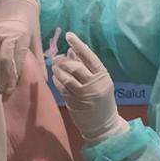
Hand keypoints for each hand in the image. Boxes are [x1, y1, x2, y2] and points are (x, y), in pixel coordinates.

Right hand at [0, 0, 40, 96]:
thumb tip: (44, 80)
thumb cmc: (29, 23)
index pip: (17, 60)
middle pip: (3, 59)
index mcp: (22, 37)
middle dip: (1, 77)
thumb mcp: (36, 39)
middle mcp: (8, 32)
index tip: (10, 89)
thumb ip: (38, 59)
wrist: (17, 0)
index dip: (13, 76)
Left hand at [50, 32, 124, 146]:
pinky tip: (55, 77)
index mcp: (103, 76)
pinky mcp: (75, 102)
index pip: (89, 56)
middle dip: (64, 60)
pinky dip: (57, 81)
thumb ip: (87, 67)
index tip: (69, 35)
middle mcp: (94, 84)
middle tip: (57, 57)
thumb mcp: (100, 81)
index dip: (78, 44)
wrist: (104, 125)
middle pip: (76, 66)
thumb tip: (71, 50)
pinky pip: (62, 88)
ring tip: (55, 66)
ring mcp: (84, 94)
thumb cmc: (102, 100)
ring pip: (67, 77)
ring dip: (58, 70)